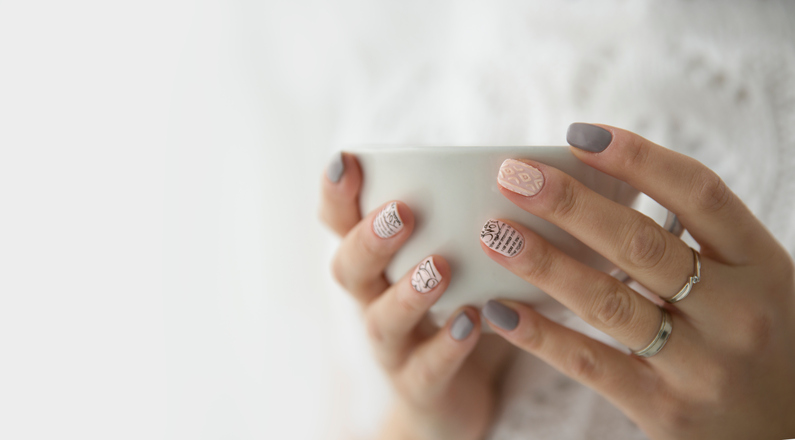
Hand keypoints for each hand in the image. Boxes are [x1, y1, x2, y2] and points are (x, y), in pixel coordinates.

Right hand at [320, 153, 512, 439]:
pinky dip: (448, 345)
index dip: (336, 195)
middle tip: (400, 213)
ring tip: (440, 266)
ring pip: (383, 321)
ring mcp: (394, 347)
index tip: (345, 161)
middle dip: (369, 240)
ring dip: (408, 292)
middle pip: (350, 269)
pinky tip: (473, 321)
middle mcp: (374, 302)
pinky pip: (427, 369)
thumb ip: (473, 217)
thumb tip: (528, 161)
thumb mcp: (461, 259)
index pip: (340, 224)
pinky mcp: (421, 386)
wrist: (457, 394)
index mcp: (378, 262)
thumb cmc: (461, 305)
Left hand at [479, 124, 794, 439]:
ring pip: (609, 301)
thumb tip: (599, 184)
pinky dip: (541, 335)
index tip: (579, 135)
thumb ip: (695, 240)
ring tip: (494, 234)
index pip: (700, 193)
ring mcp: (701, 364)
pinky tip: (499, 309)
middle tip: (513, 176)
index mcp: (760, 264)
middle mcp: (736, 312)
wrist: (786, 430)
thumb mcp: (752, 281)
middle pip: (642, 244)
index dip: (639, 158)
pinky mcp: (664, 409)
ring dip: (544, 263)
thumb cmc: (754, 339)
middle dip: (570, 205)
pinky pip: (592, 363)